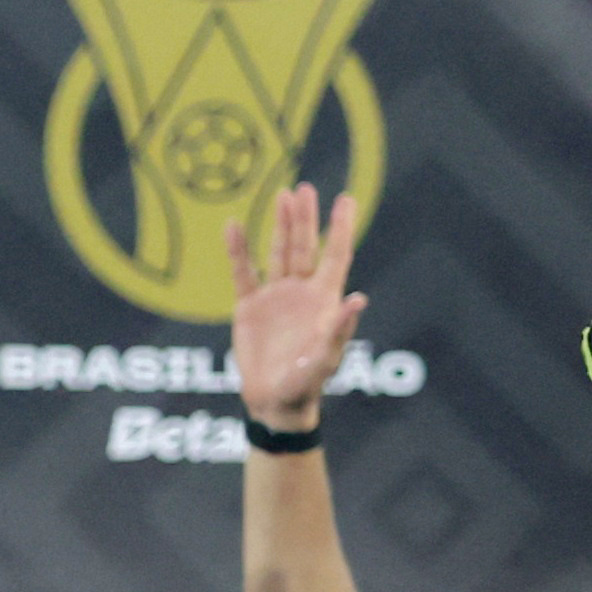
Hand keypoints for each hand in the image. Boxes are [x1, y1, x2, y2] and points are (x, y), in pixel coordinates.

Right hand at [225, 183, 365, 433]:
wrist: (273, 403)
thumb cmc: (306, 385)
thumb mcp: (325, 358)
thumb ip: (339, 329)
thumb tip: (359, 298)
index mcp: (323, 300)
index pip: (335, 255)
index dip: (340, 228)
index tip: (344, 199)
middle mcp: (301, 292)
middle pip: (305, 246)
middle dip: (305, 218)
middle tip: (304, 188)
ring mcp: (275, 297)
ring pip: (278, 252)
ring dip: (280, 225)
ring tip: (282, 195)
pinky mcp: (249, 307)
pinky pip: (243, 273)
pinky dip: (238, 250)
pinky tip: (232, 226)